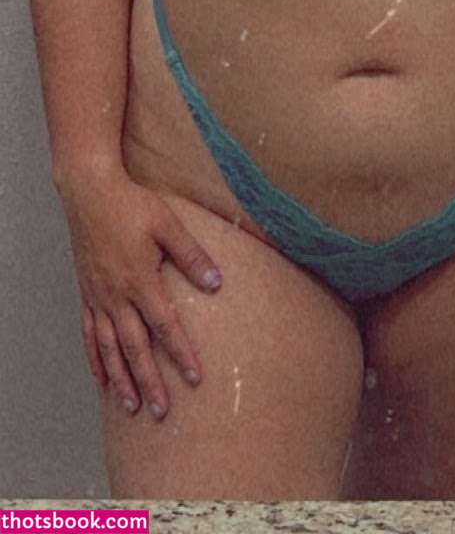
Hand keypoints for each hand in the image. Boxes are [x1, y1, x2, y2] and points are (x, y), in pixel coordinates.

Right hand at [59, 166, 222, 420]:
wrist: (90, 193)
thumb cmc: (132, 205)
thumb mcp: (168, 225)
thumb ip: (191, 255)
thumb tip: (216, 283)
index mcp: (141, 281)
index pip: (166, 326)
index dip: (181, 354)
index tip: (194, 379)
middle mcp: (117, 296)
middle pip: (135, 348)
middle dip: (150, 381)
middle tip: (161, 412)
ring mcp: (98, 298)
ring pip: (109, 349)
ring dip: (121, 380)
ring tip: (132, 406)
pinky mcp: (87, 294)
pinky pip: (89, 335)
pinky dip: (95, 360)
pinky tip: (102, 379)